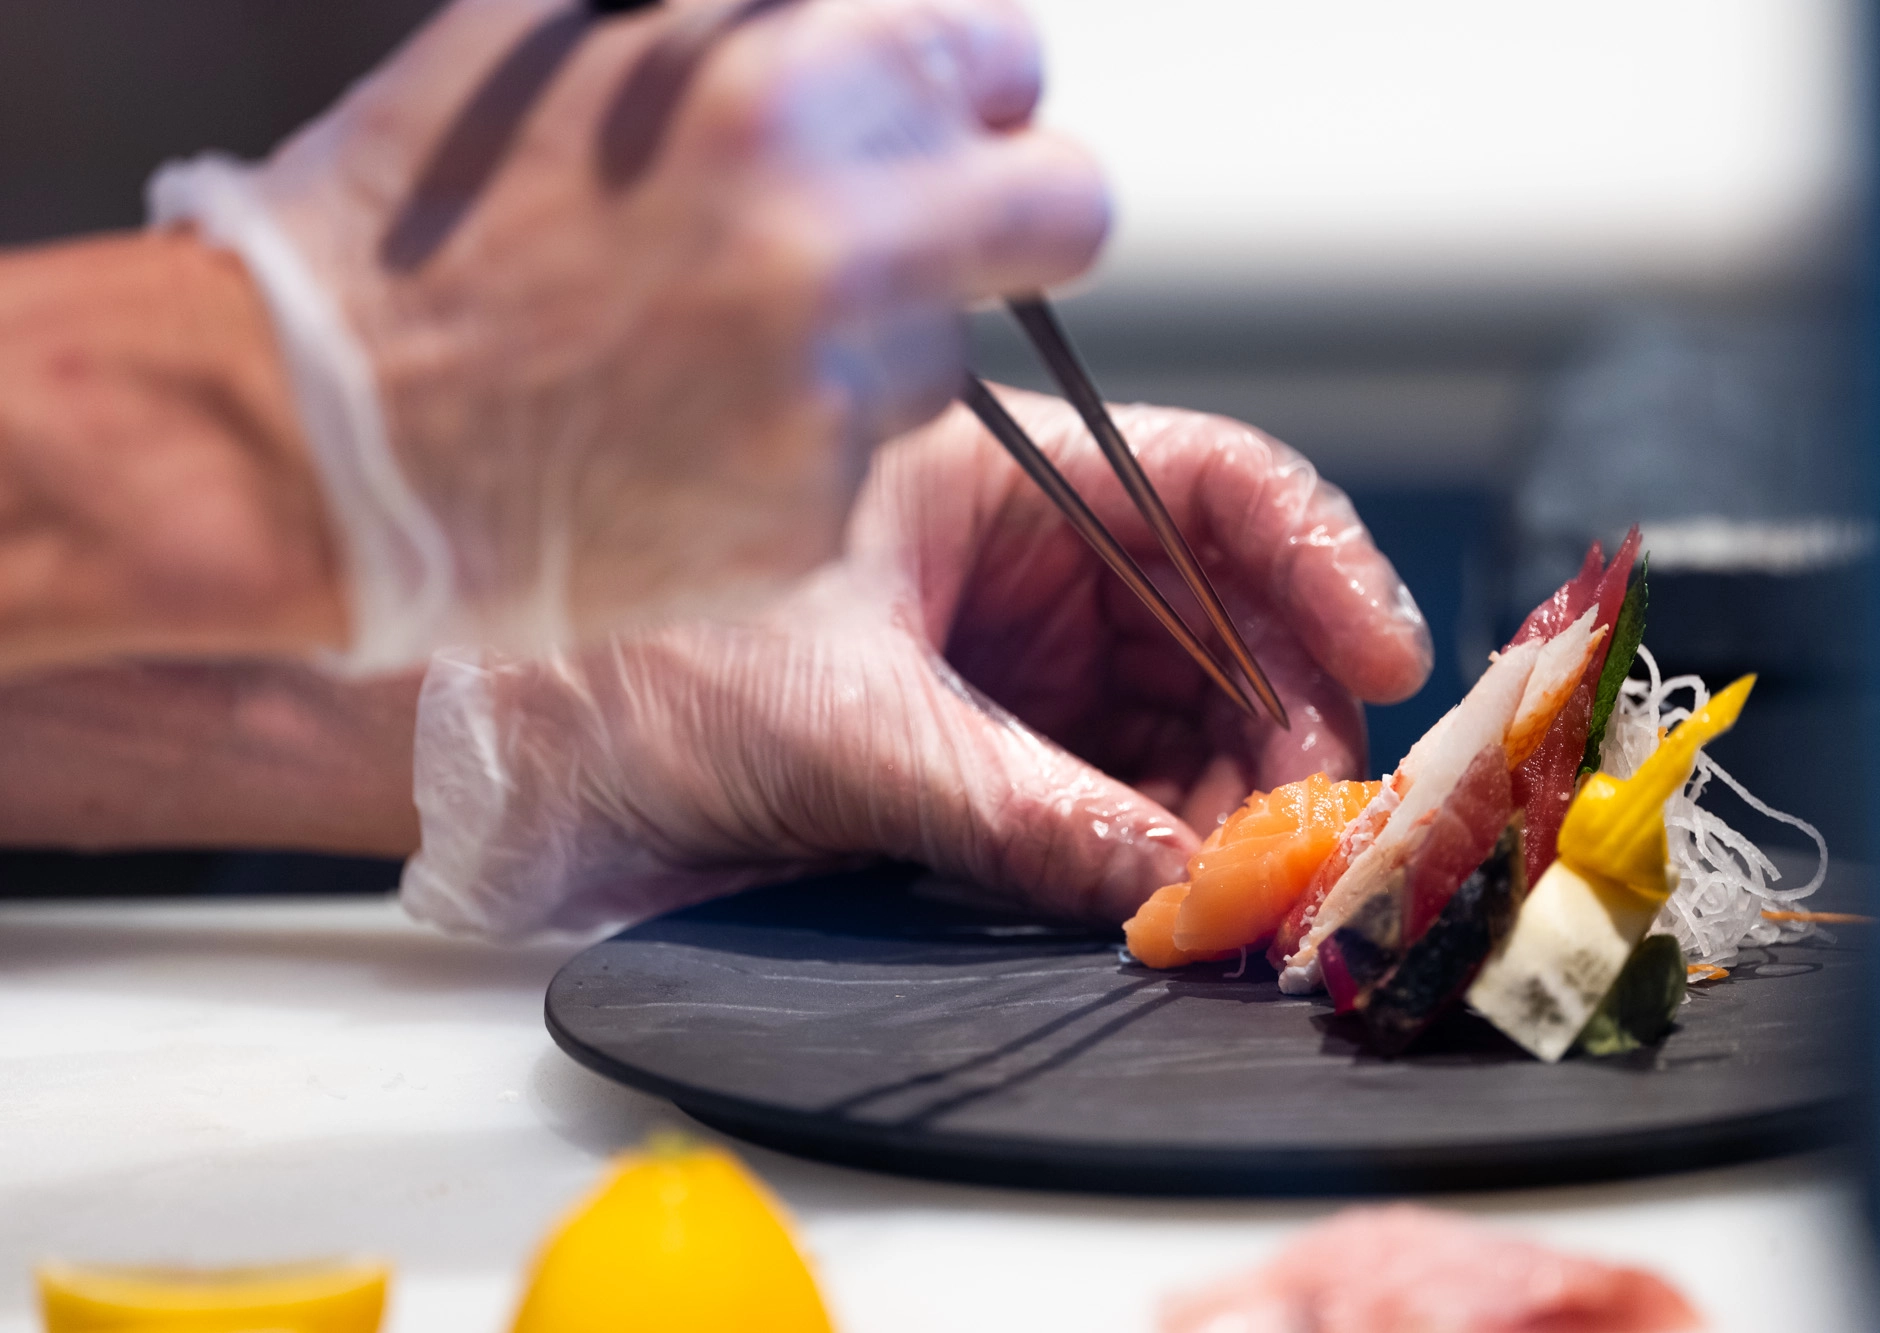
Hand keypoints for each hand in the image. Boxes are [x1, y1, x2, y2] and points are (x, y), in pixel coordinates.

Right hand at [174, 0, 1105, 661]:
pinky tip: (677, 435)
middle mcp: (840, 239)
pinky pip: (861, 463)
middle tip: (914, 238)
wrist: (304, 434)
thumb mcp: (560, 37)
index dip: (964, 91)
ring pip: (949, 354)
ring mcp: (830, 396)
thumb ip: (739, 18)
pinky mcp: (806, 521)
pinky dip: (794, 448)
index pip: (1006, 57)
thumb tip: (862, 19)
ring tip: (709, 349)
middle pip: (1063, 212)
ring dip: (871, 343)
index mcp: (786, 80)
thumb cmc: (408, 227)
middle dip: (1007, 214)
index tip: (925, 124)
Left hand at [403, 389, 1431, 938]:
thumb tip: (1169, 880)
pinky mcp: (986, 757)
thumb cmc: (624, 656)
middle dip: (1283, 715)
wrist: (502, 749)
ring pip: (1182, 722)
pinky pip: (1114, 796)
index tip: (1383, 651)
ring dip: (1231, 798)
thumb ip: (1015, 804)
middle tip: (1314, 820)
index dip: (1316, 558)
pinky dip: (1156, 846)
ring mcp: (1010, 665)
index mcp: (990, 479)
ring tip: (1249, 879)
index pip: (1209, 483)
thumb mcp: (838, 719)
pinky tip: (1176, 896)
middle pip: (1220, 621)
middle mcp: (1020, 566)